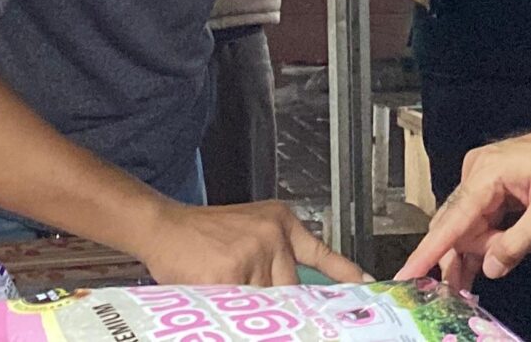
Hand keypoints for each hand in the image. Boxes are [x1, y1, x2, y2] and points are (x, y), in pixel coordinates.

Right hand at [130, 200, 366, 286]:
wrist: (162, 225)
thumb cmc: (201, 234)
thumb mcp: (248, 231)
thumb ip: (274, 256)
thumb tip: (296, 294)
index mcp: (280, 221)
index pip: (321, 253)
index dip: (345, 273)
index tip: (368, 285)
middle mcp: (273, 234)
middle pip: (291, 289)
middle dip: (274, 300)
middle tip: (250, 289)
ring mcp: (254, 253)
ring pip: (267, 302)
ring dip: (249, 304)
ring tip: (223, 279)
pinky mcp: (231, 274)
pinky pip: (242, 308)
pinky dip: (230, 308)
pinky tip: (214, 288)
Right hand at [397, 109, 530, 289]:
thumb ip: (518, 242)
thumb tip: (489, 267)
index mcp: (486, 176)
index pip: (450, 223)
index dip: (428, 253)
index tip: (407, 274)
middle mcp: (476, 174)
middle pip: (456, 227)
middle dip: (461, 257)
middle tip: (466, 288)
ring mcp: (482, 177)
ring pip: (469, 225)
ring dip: (485, 246)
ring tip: (508, 257)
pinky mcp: (491, 183)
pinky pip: (480, 217)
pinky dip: (491, 236)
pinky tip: (511, 243)